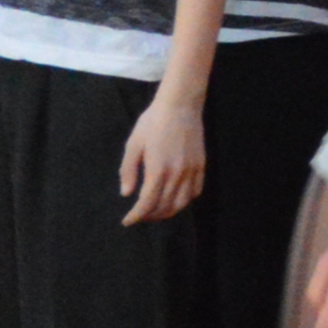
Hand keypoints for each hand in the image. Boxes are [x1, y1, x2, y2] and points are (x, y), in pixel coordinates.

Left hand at [117, 95, 206, 225]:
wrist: (180, 105)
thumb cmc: (153, 122)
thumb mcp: (133, 144)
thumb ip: (129, 170)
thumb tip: (126, 193)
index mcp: (157, 170)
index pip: (147, 203)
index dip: (136, 216)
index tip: (127, 221)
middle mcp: (177, 174)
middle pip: (164, 206)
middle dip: (150, 216)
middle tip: (139, 216)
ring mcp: (191, 171)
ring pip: (181, 203)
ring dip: (168, 212)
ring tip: (156, 211)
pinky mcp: (201, 166)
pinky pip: (195, 191)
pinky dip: (184, 201)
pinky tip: (175, 198)